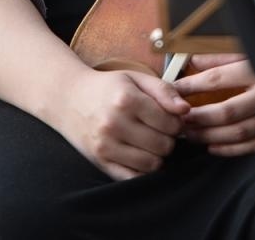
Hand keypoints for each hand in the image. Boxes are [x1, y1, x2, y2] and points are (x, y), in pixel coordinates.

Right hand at [49, 68, 188, 181]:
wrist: (68, 98)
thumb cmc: (107, 87)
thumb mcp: (136, 78)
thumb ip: (164, 90)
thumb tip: (185, 110)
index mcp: (126, 100)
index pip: (170, 123)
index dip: (178, 123)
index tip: (172, 119)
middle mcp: (114, 123)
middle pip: (163, 146)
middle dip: (169, 140)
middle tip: (161, 131)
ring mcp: (105, 145)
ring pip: (151, 164)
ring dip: (158, 156)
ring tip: (151, 142)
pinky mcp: (99, 161)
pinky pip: (132, 177)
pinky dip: (142, 170)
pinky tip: (140, 155)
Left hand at [173, 54, 254, 156]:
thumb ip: (229, 53)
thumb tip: (196, 58)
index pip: (218, 79)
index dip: (191, 86)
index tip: (172, 89)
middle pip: (224, 112)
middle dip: (196, 118)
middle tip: (175, 119)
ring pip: (238, 133)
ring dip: (209, 136)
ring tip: (188, 135)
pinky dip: (233, 149)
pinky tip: (215, 147)